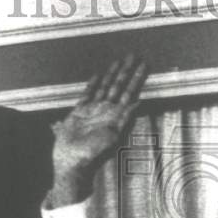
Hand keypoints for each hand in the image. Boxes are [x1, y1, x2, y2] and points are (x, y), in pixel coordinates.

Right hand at [48, 54, 147, 205]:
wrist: (72, 161)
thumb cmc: (93, 152)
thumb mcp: (113, 135)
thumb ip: (125, 118)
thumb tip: (139, 103)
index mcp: (117, 116)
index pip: (130, 92)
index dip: (137, 78)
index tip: (144, 65)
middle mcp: (107, 111)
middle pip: (119, 85)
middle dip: (127, 71)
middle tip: (133, 55)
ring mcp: (94, 110)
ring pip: (105, 87)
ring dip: (112, 74)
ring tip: (119, 60)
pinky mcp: (79, 112)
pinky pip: (88, 94)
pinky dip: (93, 84)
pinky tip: (98, 75)